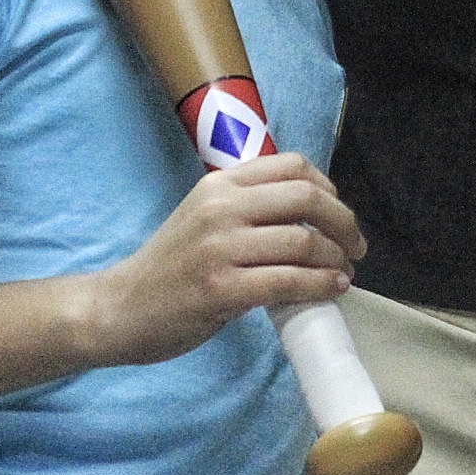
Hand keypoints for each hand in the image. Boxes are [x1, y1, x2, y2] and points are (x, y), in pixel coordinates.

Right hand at [90, 153, 366, 365]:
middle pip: (306, 198)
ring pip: (302, 241)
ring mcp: (219, 248)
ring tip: (343, 273)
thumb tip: (313, 215)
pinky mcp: (220, 289)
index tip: (338, 215)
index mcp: (220, 183)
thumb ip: (248, 207)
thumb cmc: (170, 267)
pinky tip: (330, 290)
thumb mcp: (205, 216)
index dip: (329, 188)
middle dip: (343, 222)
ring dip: (335, 259)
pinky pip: (287, 281)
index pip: (293, 166)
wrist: (119, 308)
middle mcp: (221, 207)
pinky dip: (319, 285)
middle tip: (356, 247)